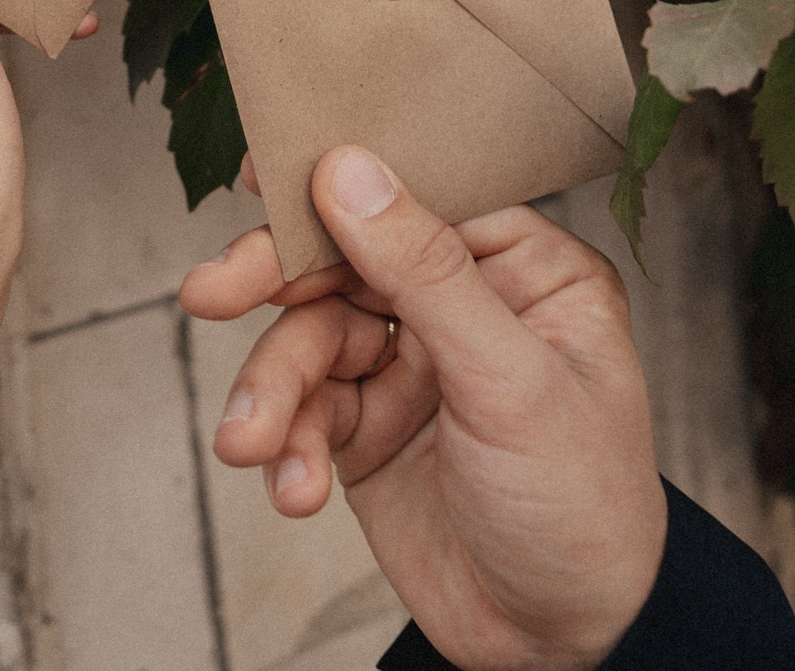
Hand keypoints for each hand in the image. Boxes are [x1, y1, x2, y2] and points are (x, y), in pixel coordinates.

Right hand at [179, 148, 666, 670]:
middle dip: (276, 283)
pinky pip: (302, 409)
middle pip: (347, 259)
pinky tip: (291, 488)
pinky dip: (284, 445)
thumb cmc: (582, 508)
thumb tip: (351, 171)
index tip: (266, 174)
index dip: (342, 182)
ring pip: (310, 337)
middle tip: (212, 293)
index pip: (424, 196)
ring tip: (250, 444)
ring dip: (271, 389)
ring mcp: (411, 366)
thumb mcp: (511, 383)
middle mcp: (465, 306)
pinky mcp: (368, 429)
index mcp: (527, 271)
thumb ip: (426, 272)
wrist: (559, 649)